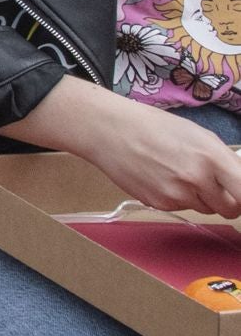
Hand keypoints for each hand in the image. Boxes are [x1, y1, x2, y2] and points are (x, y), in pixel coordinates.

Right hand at [23, 78, 240, 217]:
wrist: (108, 130)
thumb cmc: (154, 127)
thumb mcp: (199, 135)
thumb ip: (225, 161)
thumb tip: (240, 183)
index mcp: (211, 156)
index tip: (240, 195)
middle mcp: (196, 179)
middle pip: (230, 208)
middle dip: (226, 200)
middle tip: (211, 184)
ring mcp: (176, 194)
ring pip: (204, 209)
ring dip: (199, 197)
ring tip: (177, 173)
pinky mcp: (159, 204)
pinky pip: (180, 208)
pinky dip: (176, 197)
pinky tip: (160, 177)